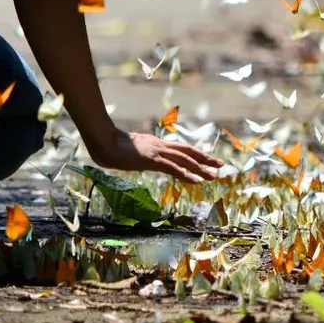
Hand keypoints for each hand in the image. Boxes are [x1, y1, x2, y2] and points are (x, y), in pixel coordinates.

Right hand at [90, 128, 223, 182]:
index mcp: (156, 145)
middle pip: (187, 152)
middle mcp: (160, 146)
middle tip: (221, 165)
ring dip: (200, 168)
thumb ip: (141, 155)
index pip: (181, 149)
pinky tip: (197, 181)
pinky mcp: (151, 160)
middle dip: (205, 159)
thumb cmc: (112, 146)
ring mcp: (157, 152)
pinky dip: (186, 174)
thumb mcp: (132, 152)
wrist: (103, 141)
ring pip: (184, 160)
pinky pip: (173, 168)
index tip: (208, 160)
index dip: (196, 154)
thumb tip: (142, 159)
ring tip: (214, 175)